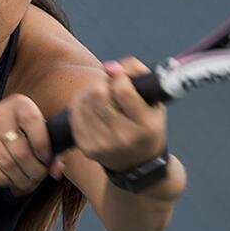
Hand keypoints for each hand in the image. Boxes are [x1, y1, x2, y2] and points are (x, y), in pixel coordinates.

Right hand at [0, 93, 52, 194]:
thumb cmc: (12, 136)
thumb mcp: (32, 134)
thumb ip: (51, 151)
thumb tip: (58, 171)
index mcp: (19, 104)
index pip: (33, 121)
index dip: (43, 145)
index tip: (46, 159)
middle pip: (22, 152)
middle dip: (35, 172)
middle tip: (38, 176)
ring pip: (8, 165)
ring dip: (21, 180)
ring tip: (26, 181)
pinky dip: (4, 181)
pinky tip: (9, 179)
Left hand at [59, 57, 166, 175]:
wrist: (137, 163)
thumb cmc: (146, 126)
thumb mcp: (154, 101)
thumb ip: (138, 73)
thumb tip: (110, 67)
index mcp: (145, 125)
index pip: (123, 91)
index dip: (120, 77)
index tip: (122, 78)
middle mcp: (123, 137)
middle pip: (98, 95)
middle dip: (101, 82)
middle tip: (108, 84)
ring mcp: (103, 144)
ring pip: (84, 102)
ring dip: (90, 91)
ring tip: (100, 94)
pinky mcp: (87, 148)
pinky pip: (75, 114)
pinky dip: (80, 104)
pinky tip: (91, 106)